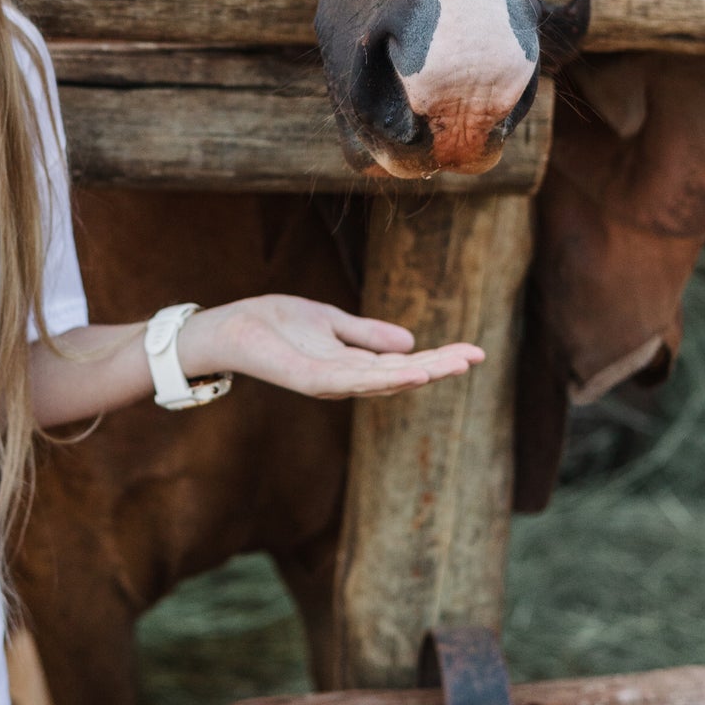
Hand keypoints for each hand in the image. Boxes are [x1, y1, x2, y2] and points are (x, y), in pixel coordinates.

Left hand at [182, 295, 484, 400]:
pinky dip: (380, 377)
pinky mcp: (308, 379)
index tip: (474, 351)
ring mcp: (328, 382)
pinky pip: (350, 380)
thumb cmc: (273, 324)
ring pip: (382, 380)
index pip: (404, 364)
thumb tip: (411, 342)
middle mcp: (344, 379)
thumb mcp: (330, 322)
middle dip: (438, 367)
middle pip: (400, 376)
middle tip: (476, 357)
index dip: (439, 359)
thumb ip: (366, 334)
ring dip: (419, 374)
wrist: (228, 328)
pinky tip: (410, 371)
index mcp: (352, 364)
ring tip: (453, 364)